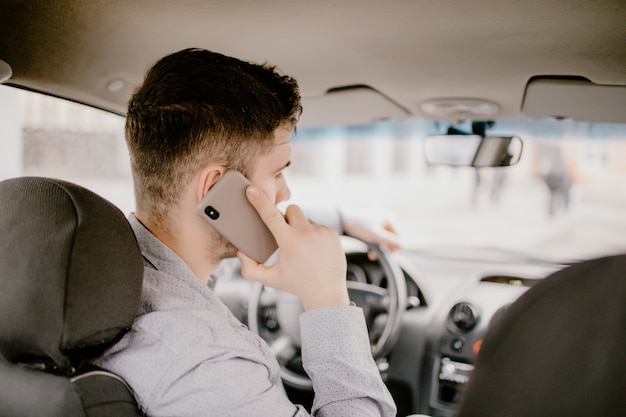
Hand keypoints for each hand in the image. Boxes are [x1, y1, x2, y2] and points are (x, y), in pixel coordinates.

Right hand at [238, 186, 348, 310]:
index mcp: (289, 243)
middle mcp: (307, 235)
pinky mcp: (333, 234)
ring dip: (300, 228)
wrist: (326, 293)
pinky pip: (317, 225)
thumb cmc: (296, 285)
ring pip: (305, 219)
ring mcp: (322, 233)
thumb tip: (241, 252)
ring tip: (303, 248)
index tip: (251, 190)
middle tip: (286, 236)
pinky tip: (314, 250)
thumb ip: (249, 268)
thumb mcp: (269, 280)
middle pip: (291, 210)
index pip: (270, 216)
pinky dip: (313, 234)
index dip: (259, 201)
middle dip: (286, 219)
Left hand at [341, 208, 401, 253]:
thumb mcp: (376, 235)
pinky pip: (378, 237)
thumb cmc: (359, 227)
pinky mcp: (373, 225)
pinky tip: (368, 249)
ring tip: (370, 255)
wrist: (342, 220)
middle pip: (392, 238)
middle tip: (373, 257)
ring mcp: (380, 221)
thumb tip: (403, 245)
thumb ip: (390, 241)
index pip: (399, 237)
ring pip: (385, 239)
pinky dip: (375, 244)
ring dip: (379, 248)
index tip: (383, 255)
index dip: (393, 248)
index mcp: (390, 219)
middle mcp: (387, 219)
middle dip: (385, 249)